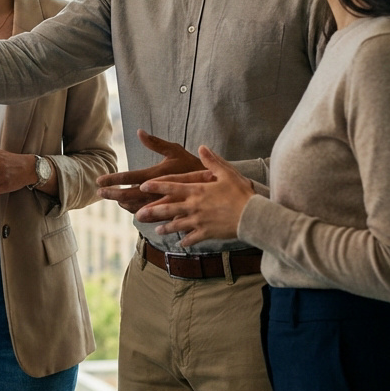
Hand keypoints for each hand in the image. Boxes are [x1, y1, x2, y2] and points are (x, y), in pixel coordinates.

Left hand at [96, 129, 204, 213]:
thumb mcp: (175, 150)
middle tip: (99, 192)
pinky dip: (137, 211)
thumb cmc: (192, 165)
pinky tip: (132, 208)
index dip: (112, 179)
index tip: (99, 180)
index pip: (129, 178)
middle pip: (128, 196)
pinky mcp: (167, 213)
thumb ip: (156, 143)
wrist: (214, 186)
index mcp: (157, 175)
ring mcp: (162, 205)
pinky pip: (149, 216)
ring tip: (116, 199)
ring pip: (137, 208)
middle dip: (112, 194)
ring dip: (124, 204)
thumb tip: (139, 132)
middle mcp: (157, 192)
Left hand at [135, 145, 255, 246]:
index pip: (172, 187)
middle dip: (152, 212)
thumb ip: (212, 161)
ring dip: (166, 228)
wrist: (252, 216)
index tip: (142, 186)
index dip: (156, 186)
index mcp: (197, 190)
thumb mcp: (227, 173)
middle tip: (138, 215)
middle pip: (168, 209)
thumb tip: (201, 147)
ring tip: (157, 231)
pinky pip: (193, 238)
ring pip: (177, 225)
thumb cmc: (241, 192)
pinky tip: (180, 243)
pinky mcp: (207, 233)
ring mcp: (199, 221)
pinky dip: (186, 241)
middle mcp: (194, 206)